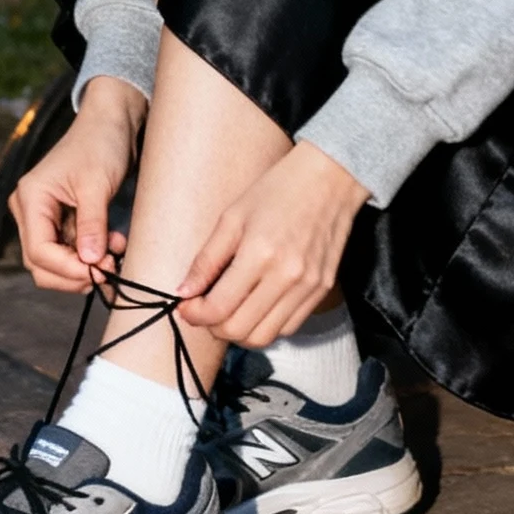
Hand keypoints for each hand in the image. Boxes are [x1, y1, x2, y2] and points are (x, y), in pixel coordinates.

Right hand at [9, 77, 146, 291]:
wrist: (112, 122)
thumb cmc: (101, 143)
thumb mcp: (97, 185)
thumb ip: (91, 225)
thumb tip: (91, 262)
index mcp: (31, 198)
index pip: (38, 250)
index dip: (67, 268)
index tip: (99, 271)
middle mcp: (30, 210)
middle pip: (41, 263)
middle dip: (74, 273)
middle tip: (109, 270)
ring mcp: (44, 217)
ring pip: (55, 262)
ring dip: (85, 266)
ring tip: (116, 254)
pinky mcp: (61, 220)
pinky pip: (69, 250)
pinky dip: (90, 255)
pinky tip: (114, 246)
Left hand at [177, 142, 368, 346]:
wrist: (331, 177)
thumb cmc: (279, 189)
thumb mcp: (233, 216)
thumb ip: (207, 259)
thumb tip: (183, 293)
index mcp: (260, 254)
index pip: (218, 309)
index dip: (194, 314)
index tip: (186, 306)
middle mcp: (286, 276)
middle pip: (239, 331)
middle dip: (213, 327)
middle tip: (205, 310)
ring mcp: (308, 287)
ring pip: (264, 337)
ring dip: (239, 331)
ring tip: (230, 310)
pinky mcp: (322, 290)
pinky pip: (289, 328)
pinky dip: (267, 325)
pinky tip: (257, 305)